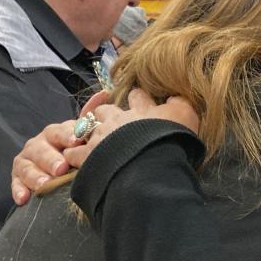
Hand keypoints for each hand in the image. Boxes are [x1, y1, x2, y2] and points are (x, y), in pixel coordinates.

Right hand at [10, 91, 111, 204]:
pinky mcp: (19, 178)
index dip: (67, 135)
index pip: (59, 131)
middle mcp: (39, 144)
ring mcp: (27, 160)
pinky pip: (16, 183)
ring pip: (26, 166)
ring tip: (46, 184)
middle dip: (50, 158)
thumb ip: (91, 117)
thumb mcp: (83, 135)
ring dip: (35, 175)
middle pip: (41, 149)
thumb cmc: (74, 150)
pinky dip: (18, 190)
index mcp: (55, 133)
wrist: (59, 169)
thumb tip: (105, 93)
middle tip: (61, 168)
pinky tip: (23, 198)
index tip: (77, 140)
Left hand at [62, 88, 199, 167]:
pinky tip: (73, 158)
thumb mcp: (186, 116)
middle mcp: (118, 119)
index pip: (137, 96)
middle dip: (107, 113)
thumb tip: (177, 97)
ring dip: (88, 130)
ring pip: (87, 126)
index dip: (137, 98)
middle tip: (111, 121)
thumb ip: (181, 105)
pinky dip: (74, 153)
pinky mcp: (88, 155)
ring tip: (90, 138)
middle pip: (106, 109)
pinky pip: (75, 152)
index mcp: (141, 110)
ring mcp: (101, 136)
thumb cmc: (171, 139)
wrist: (151, 163)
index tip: (139, 100)